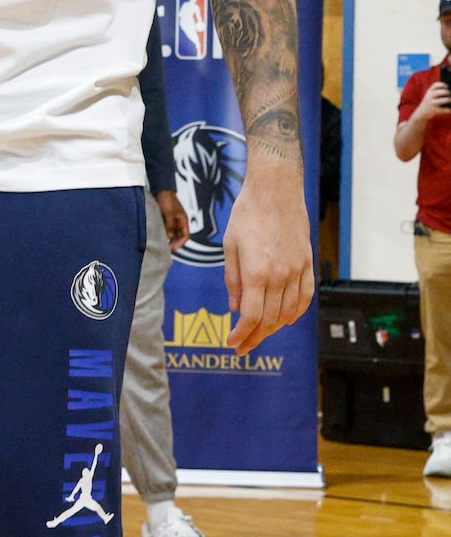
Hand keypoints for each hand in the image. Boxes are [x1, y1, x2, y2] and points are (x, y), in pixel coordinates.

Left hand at [154, 188, 189, 249]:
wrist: (161, 190)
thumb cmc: (167, 200)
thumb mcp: (168, 213)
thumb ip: (170, 225)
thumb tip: (170, 237)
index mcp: (183, 220)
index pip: (186, 235)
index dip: (181, 243)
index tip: (173, 248)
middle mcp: (179, 222)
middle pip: (180, 236)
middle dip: (175, 243)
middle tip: (167, 249)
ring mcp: (173, 221)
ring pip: (174, 234)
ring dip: (170, 240)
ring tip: (164, 246)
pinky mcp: (167, 220)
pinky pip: (168, 230)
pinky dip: (165, 234)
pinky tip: (160, 238)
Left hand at [223, 164, 314, 354]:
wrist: (276, 189)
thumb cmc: (248, 213)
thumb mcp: (230, 246)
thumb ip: (233, 280)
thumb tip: (235, 307)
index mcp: (256, 272)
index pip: (251, 316)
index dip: (241, 334)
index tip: (232, 343)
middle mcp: (280, 275)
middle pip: (270, 319)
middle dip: (254, 337)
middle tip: (242, 347)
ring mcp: (297, 270)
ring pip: (289, 311)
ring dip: (274, 328)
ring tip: (259, 334)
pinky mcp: (308, 262)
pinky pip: (306, 296)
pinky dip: (298, 312)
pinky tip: (288, 320)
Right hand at [414, 79, 450, 122]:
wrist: (421, 113)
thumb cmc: (429, 103)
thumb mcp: (429, 96)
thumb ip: (437, 92)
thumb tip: (449, 91)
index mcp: (429, 91)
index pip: (435, 85)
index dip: (442, 84)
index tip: (447, 86)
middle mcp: (429, 96)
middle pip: (440, 92)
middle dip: (447, 92)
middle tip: (449, 94)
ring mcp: (432, 103)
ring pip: (443, 100)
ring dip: (448, 100)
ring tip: (450, 100)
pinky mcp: (434, 110)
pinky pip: (443, 109)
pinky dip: (448, 110)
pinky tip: (449, 109)